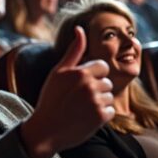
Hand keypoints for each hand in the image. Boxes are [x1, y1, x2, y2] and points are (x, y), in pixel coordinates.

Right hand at [20, 26, 114, 157]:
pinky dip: (101, 115)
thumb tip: (80, 28)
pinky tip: (86, 118)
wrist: (46, 130)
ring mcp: (96, 101)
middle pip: (107, 82)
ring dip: (99, 102)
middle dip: (97, 89)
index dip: (94, 75)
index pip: (102, 66)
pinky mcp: (100, 117)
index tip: (81, 85)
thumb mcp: (58, 72)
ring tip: (81, 108)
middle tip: (79, 99)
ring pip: (109, 96)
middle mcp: (89, 85)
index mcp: (80, 72)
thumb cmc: (51, 98)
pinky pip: (111, 111)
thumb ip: (74, 50)